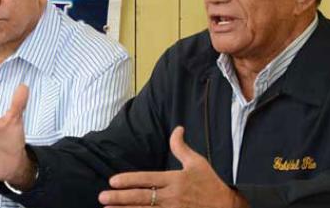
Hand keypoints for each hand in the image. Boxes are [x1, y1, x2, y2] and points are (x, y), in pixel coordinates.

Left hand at [98, 127, 248, 207]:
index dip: (128, 180)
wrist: (228, 206)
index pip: (147, 179)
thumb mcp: (197, 163)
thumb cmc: (211, 184)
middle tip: (102, 197)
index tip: (112, 181)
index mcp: (175, 180)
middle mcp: (172, 196)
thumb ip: (181, 147)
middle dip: (120, 197)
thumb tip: (177, 128)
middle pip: (141, 197)